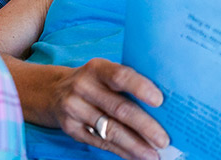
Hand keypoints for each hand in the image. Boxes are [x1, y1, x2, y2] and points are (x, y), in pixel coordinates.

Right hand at [49, 58, 168, 159]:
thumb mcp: (106, 71)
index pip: (120, 76)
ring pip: (110, 131)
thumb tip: (165, 104)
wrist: (55, 92)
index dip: (140, 88)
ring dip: (135, 145)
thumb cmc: (96, 81)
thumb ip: (129, 81)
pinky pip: (100, 143)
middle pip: (118, 109)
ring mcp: (74, 110)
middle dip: (144, 126)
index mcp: (97, 68)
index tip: (159, 101)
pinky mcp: (71, 130)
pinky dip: (122, 151)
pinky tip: (136, 156)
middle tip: (163, 139)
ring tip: (153, 154)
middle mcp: (83, 87)